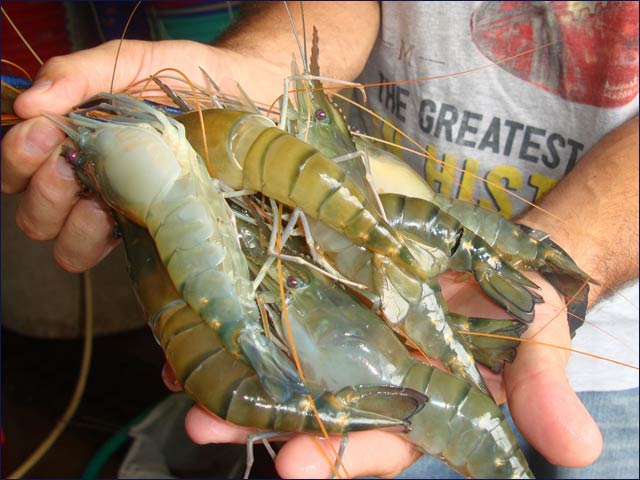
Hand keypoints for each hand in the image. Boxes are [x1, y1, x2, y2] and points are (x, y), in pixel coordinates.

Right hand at [1, 39, 286, 271]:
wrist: (247, 96)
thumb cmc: (187, 78)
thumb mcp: (131, 62)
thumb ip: (79, 74)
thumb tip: (26, 103)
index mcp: (77, 138)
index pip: (23, 162)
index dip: (19, 155)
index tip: (43, 133)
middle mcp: (90, 178)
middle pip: (34, 209)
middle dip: (41, 190)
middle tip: (68, 164)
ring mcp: (121, 208)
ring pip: (63, 240)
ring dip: (66, 222)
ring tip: (95, 198)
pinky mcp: (152, 228)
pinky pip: (107, 253)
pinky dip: (98, 240)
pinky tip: (120, 214)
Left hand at [166, 272, 602, 477]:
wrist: (496, 262)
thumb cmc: (519, 307)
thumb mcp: (537, 342)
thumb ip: (542, 392)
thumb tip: (574, 449)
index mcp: (422, 402)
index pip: (379, 440)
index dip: (341, 456)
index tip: (294, 466)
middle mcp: (376, 379)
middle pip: (315, 409)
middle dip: (262, 420)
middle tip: (205, 423)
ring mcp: (349, 339)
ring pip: (290, 367)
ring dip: (239, 378)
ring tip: (183, 380)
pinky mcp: (333, 300)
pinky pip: (286, 319)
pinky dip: (246, 328)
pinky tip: (199, 332)